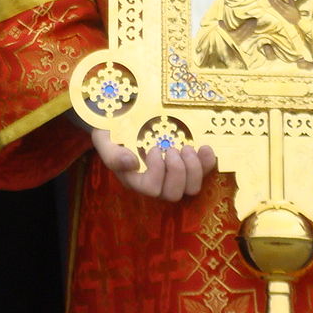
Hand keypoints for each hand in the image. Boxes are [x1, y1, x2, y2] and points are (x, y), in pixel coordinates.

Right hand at [91, 129, 215, 200]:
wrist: (123, 120)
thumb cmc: (112, 131)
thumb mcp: (104, 139)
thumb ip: (112, 154)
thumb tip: (131, 163)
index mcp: (135, 180)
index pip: (151, 189)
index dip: (157, 172)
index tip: (153, 148)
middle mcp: (156, 183)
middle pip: (173, 194)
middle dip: (177, 171)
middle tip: (171, 148)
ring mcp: (173, 176)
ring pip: (191, 188)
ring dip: (194, 168)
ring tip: (187, 147)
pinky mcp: (187, 166)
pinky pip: (204, 173)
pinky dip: (208, 162)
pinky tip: (206, 148)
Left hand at [266, 0, 300, 24]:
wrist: (295, 21)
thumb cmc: (295, 12)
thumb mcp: (294, 4)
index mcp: (286, 7)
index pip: (279, 0)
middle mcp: (282, 9)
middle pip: (275, 2)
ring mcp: (280, 11)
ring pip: (273, 5)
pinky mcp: (278, 13)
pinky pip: (274, 7)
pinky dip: (271, 3)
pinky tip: (269, 0)